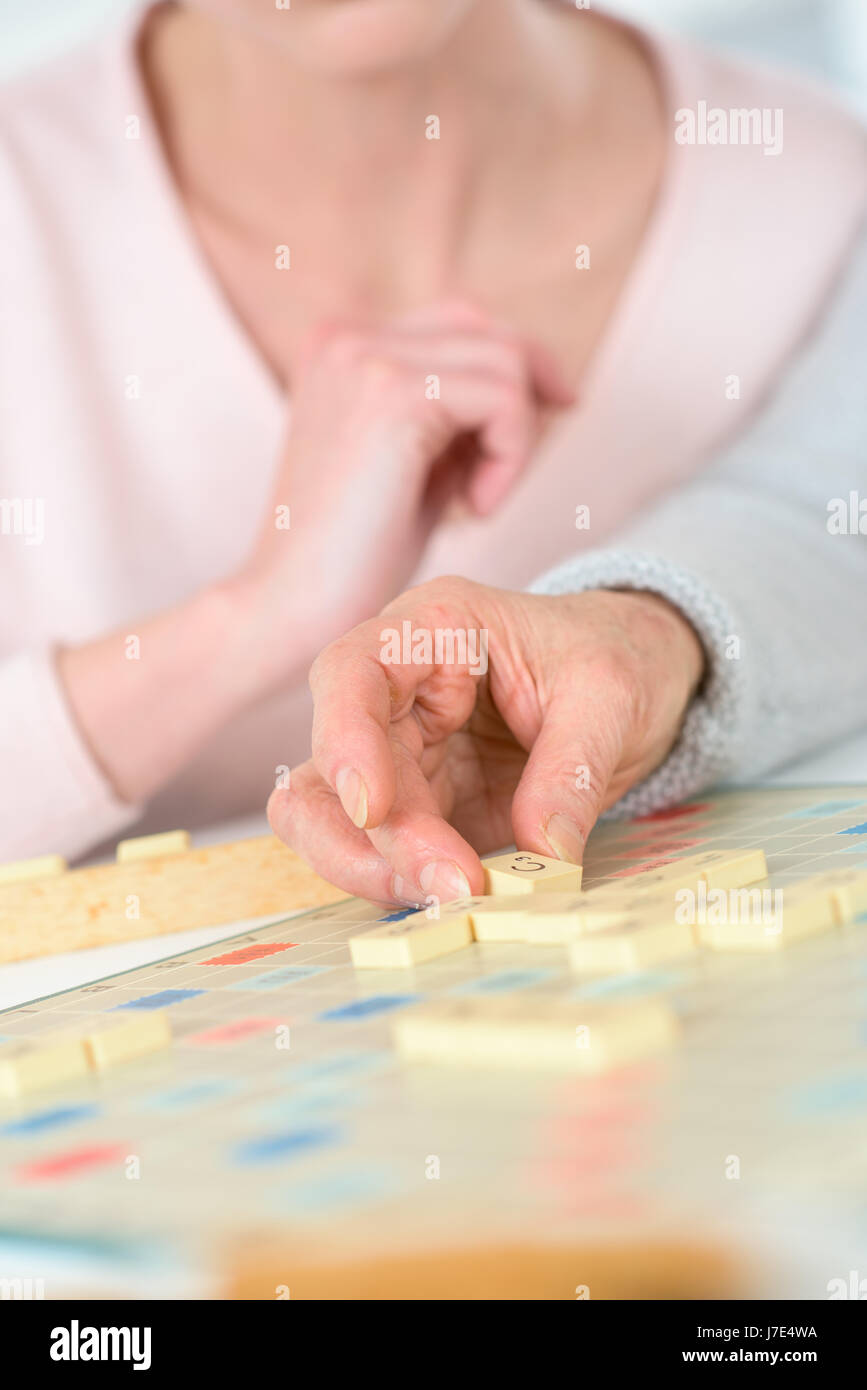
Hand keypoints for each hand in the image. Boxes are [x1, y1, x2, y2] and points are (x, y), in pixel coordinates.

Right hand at [230, 303, 572, 686]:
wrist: (292, 610)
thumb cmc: (356, 557)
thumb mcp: (414, 462)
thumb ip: (456, 415)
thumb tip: (537, 380)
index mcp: (340, 345)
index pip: (460, 322)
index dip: (515, 370)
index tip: (549, 416)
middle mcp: (347, 336)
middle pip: (489, 332)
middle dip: (529, 397)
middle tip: (514, 471)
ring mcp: (367, 357)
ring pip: (506, 361)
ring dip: (515, 440)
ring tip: (477, 502)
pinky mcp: (395, 394)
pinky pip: (504, 398)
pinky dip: (511, 456)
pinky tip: (475, 508)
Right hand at [268, 577, 705, 903]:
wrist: (641, 675)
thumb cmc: (616, 655)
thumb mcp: (611, 695)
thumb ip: (573, 770)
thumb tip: (544, 854)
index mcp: (434, 630)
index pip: (353, 672)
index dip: (344, 739)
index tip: (371, 807)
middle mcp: (398, 691)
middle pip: (333, 766)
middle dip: (381, 837)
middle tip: (451, 887)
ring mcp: (403, 754)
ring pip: (332, 818)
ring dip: (377, 869)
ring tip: (453, 900)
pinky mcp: (424, 810)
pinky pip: (384, 852)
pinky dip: (407, 883)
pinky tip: (460, 904)